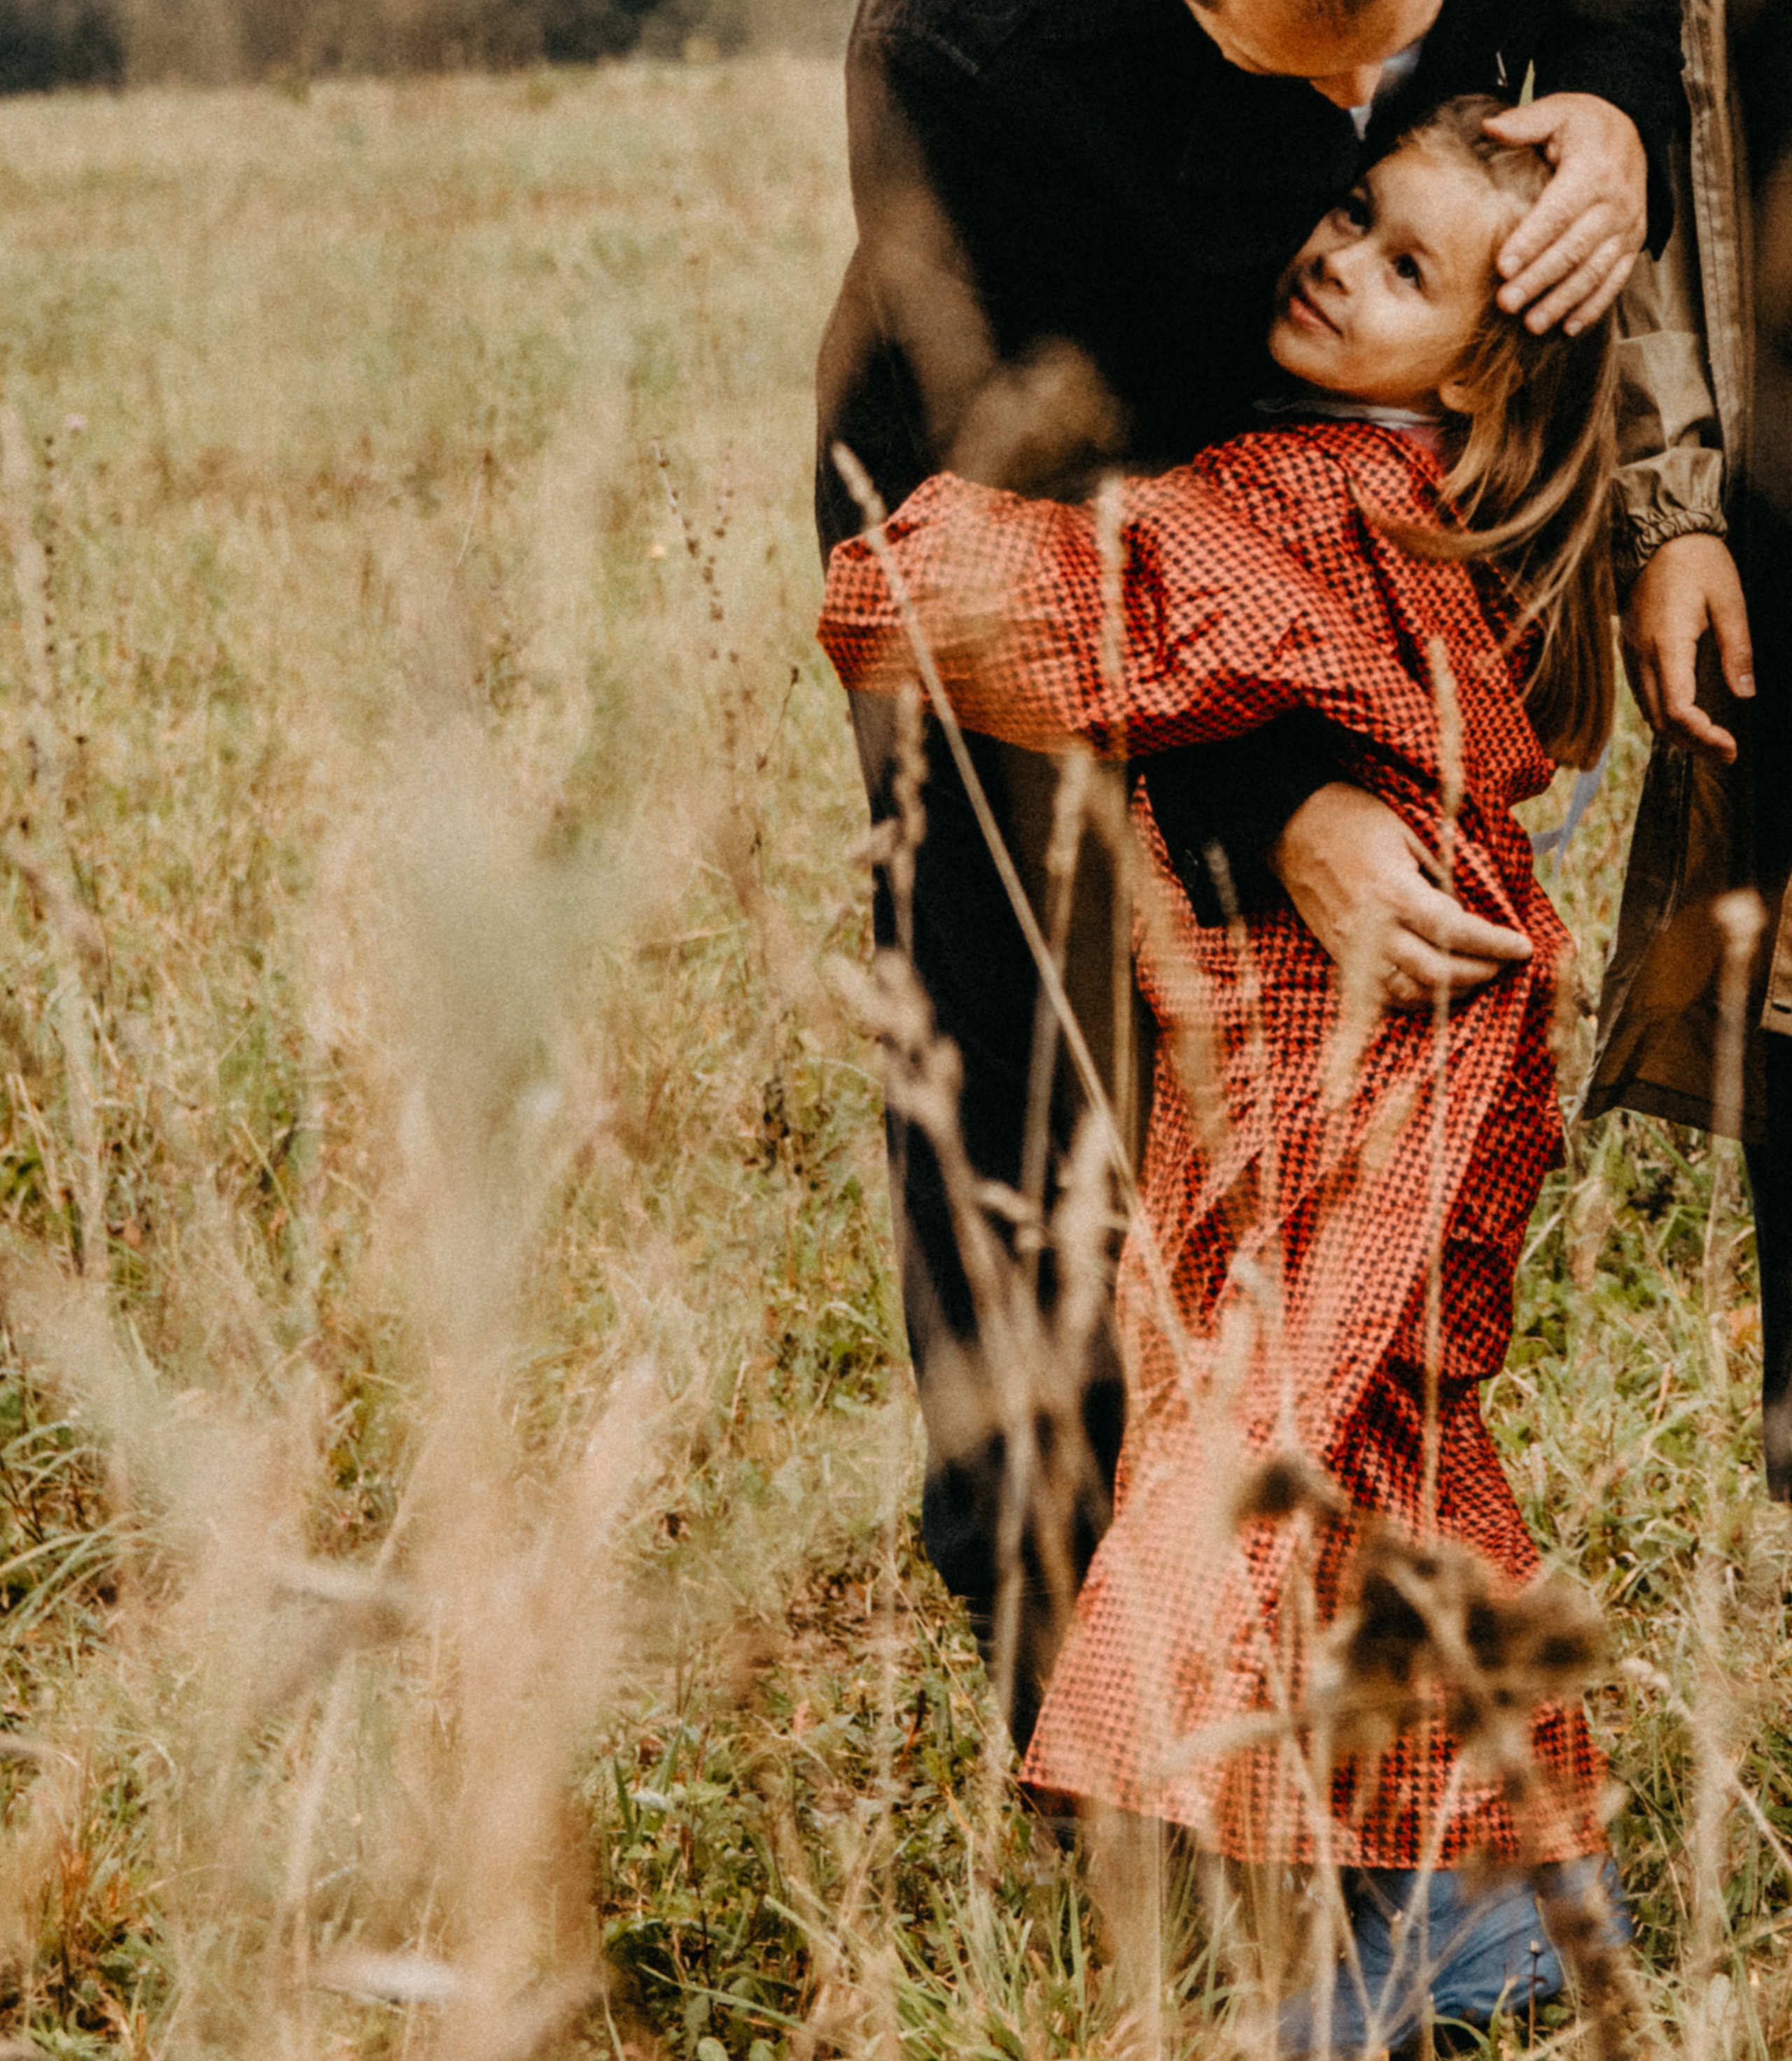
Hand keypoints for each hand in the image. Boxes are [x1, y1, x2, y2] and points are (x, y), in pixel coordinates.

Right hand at [1268, 783, 1531, 1010]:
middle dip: (1479, 973)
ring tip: (1476, 977)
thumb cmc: (1354, 817)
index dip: (1494, 945)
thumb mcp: (1410, 828)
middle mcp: (1370, 929)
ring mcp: (1351, 948)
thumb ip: (1444, 870)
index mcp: (1391, 891)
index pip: (1454, 931)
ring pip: (1407, 993)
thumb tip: (1476, 907)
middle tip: (1504, 963)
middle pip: (1435, 973)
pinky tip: (1437, 987)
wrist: (1290, 826)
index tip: (1522, 947)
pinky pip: (1380, 994)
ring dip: (1449, 993)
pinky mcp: (1339, 956)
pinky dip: (1414, 998)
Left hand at [1484, 94, 1647, 334]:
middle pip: (1574, 248)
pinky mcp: (1633, 243)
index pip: (1559, 212)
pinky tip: (1568, 327)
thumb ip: (1525, 122)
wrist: (1632, 129)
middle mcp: (1617, 201)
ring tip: (1532, 323)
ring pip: (1594, 270)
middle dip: (1539, 279)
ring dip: (1563, 301)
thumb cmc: (1585, 125)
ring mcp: (1628, 225)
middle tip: (1507, 303)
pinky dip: (1593, 306)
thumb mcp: (1558, 111)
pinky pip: (1616, 279)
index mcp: (1594, 170)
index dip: (1531, 241)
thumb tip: (1488, 126)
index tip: (1502, 267)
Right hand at [1622, 533, 1754, 761]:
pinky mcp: (1629, 650)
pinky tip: (1687, 716)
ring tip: (1709, 740)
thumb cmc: (1697, 561)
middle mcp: (1641, 655)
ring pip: (1648, 711)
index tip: (1730, 746)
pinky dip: (1664, 713)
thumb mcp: (1729, 599)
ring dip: (1677, 733)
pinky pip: (1643, 694)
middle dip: (1692, 743)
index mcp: (1667, 643)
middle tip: (1726, 752)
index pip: (1678, 708)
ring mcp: (1630, 654)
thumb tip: (1744, 692)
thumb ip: (1737, 648)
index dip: (1703, 735)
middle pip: (1660, 719)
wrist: (1655, 535)